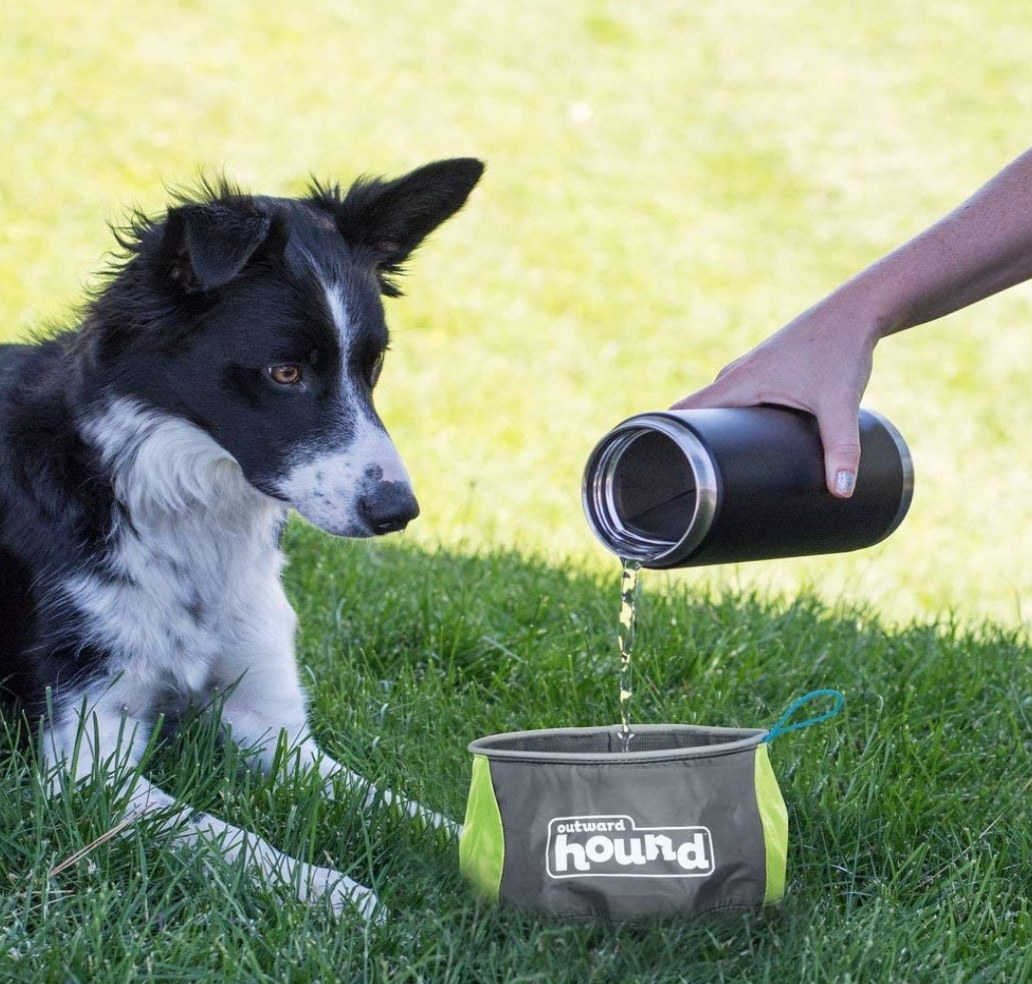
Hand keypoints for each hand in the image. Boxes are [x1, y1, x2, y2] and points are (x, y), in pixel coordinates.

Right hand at [672, 298, 877, 496]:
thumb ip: (841, 448)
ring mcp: (749, 370)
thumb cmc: (842, 350)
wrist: (857, 311)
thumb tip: (841, 492)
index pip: (684, 411)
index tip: (661, 462)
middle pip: (699, 413)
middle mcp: (736, 374)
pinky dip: (733, 417)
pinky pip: (736, 397)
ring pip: (720, 406)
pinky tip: (747, 436)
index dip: (666, 435)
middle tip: (697, 480)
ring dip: (714, 430)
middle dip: (692, 442)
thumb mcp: (841, 403)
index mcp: (739, 382)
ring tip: (718, 466)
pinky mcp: (765, 369)